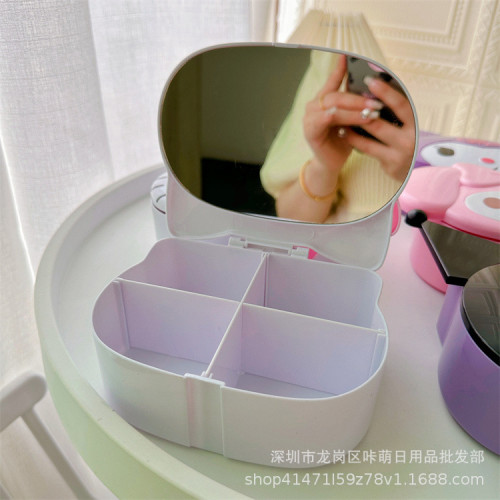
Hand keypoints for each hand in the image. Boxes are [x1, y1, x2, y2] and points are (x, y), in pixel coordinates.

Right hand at [303, 55, 381, 179]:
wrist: (330, 164)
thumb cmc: (341, 142)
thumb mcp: (351, 120)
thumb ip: (355, 106)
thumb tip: (374, 91)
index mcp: (323, 101)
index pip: (332, 81)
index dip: (340, 68)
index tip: (348, 55)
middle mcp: (314, 106)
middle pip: (337, 94)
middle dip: (359, 98)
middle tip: (377, 102)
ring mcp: (310, 117)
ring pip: (334, 105)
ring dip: (355, 108)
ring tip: (372, 112)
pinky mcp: (310, 130)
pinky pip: (327, 118)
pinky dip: (342, 117)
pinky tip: (355, 119)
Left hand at [343, 76, 415, 181]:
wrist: (422, 171)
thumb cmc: (412, 142)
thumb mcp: (409, 126)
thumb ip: (396, 113)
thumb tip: (373, 92)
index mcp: (416, 125)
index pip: (400, 105)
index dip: (385, 92)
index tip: (370, 80)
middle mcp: (409, 140)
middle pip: (378, 123)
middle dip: (359, 111)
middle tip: (342, 99)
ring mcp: (398, 155)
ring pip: (368, 140)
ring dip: (351, 128)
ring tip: (337, 117)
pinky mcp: (389, 165)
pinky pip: (367, 150)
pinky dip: (354, 140)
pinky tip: (343, 133)